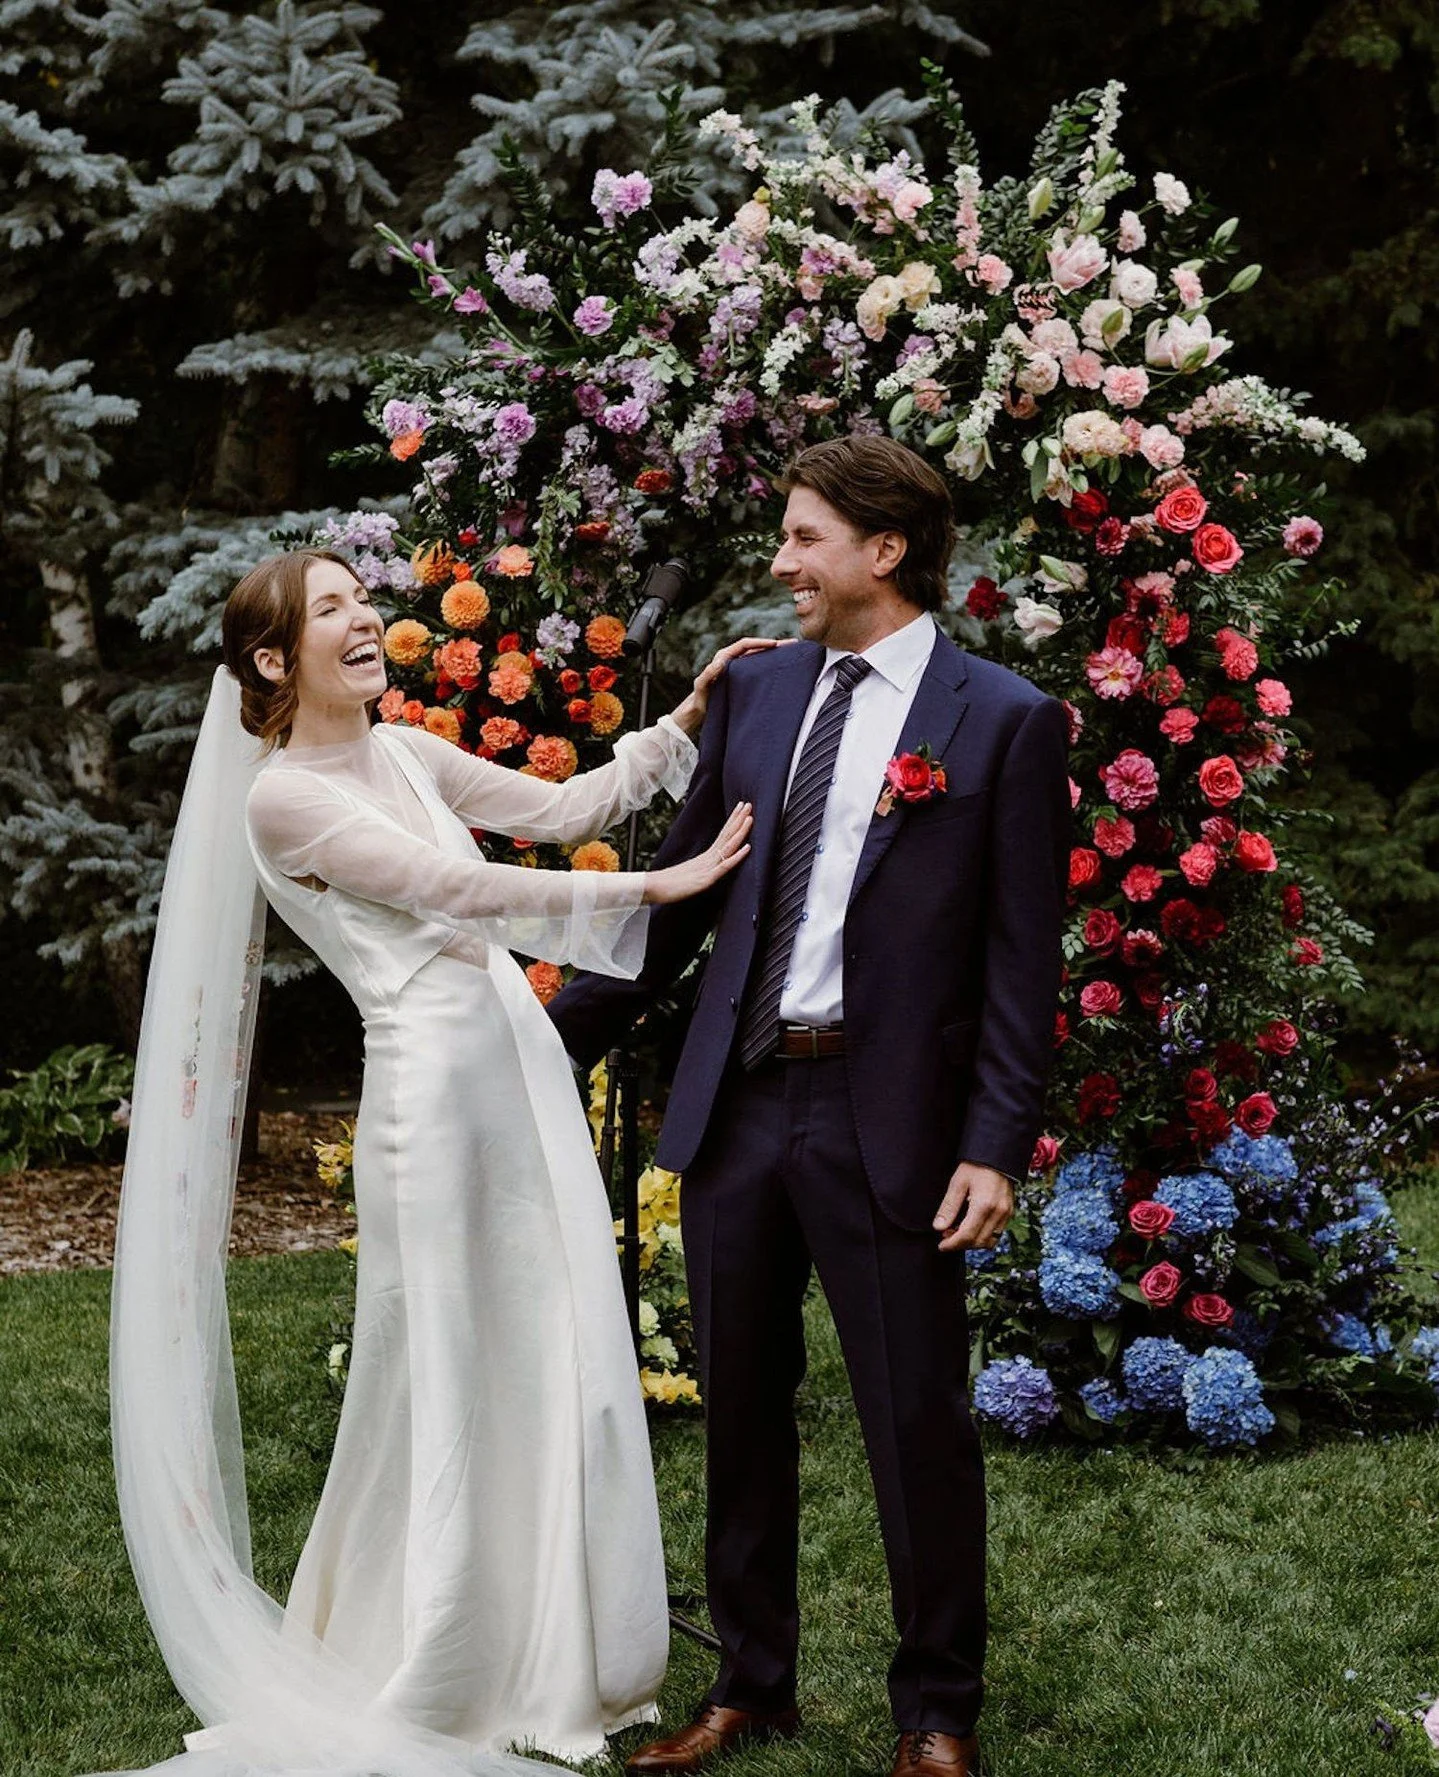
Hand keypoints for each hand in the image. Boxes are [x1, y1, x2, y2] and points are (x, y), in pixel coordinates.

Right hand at [643, 802, 752, 903]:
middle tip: (748, 803)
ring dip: (740, 832)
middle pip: (726, 836)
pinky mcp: (706, 879)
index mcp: (704, 857)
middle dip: (738, 819)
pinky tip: (747, 847)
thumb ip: (698, 869)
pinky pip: (724, 866)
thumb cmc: (668, 884)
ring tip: (749, 817)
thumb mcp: (689, 875)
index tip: (741, 808)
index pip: (722, 835)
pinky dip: (737, 856)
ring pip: (727, 847)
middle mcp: (707, 858)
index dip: (733, 822)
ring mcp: (707, 868)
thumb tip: (706, 866)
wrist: (651, 889)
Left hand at [669, 636, 791, 736]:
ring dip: (773, 653)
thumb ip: (707, 675)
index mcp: (723, 657)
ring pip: (758, 656)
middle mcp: (731, 659)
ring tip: (791, 652)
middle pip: (754, 647)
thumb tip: (719, 662)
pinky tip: (780, 667)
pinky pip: (757, 666)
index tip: (775, 644)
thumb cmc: (699, 699)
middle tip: (792, 644)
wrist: (698, 709)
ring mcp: (737, 668)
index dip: (760, 643)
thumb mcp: (701, 686)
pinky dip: (769, 664)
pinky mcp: (741, 677)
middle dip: (773, 645)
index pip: (745, 645)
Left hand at [933, 1161, 1013, 1253]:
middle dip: (961, 1244)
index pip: (967, 1235)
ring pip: (989, 1241)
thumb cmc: (976, 1165)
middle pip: (978, 1241)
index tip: (941, 1246)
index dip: (952, 1244)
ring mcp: (1006, 1213)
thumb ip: (948, 1207)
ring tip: (958, 1232)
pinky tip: (972, 1227)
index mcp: (983, 1205)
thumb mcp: (958, 1183)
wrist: (997, 1155)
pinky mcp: (1009, 1212)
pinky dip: (983, 1236)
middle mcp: (998, 1212)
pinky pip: (997, 1233)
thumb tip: (939, 1227)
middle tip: (946, 1237)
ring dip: (973, 1242)